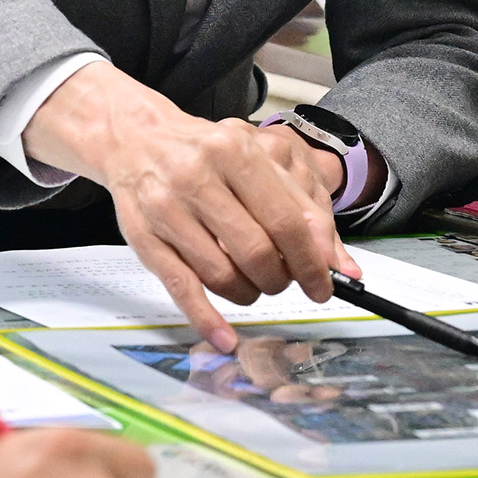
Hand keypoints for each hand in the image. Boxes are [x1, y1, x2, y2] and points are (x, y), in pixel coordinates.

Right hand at [24, 63, 352, 350]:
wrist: (137, 139)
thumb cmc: (205, 153)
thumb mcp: (256, 161)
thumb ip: (302, 207)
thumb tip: (341, 266)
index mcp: (235, 152)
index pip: (286, 221)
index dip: (311, 262)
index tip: (323, 285)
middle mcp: (198, 176)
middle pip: (256, 252)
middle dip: (279, 279)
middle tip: (282, 281)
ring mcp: (167, 209)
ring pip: (222, 275)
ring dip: (248, 294)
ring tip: (252, 286)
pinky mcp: (144, 238)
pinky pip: (182, 289)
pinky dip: (207, 320)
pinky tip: (225, 338)